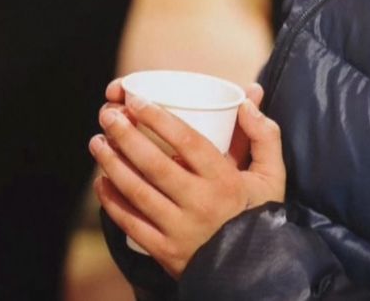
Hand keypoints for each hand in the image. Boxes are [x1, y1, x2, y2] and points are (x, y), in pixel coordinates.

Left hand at [91, 78, 285, 278]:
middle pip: (154, 164)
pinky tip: (101, 182)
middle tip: (107, 116)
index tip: (137, 102)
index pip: (188, 142)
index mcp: (225, 180)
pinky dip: (112, 202)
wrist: (253, 269)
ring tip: (97, 143)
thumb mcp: (272, 175)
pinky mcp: (164, 250)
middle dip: (125, 136)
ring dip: (112, 165)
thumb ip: (264, 135)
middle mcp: (200, 203)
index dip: (159, 119)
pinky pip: (131, 223)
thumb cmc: (259, 214)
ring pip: (137, 192)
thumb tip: (248, 101)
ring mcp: (179, 229)